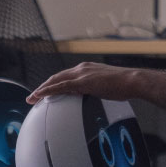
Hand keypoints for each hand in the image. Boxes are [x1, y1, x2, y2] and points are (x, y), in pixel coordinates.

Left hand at [28, 62, 144, 103]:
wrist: (133, 81)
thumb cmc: (125, 85)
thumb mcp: (107, 87)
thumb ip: (97, 89)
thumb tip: (93, 97)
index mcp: (87, 69)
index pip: (66, 76)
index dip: (54, 83)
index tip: (47, 90)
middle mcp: (82, 68)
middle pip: (57, 77)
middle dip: (44, 86)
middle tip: (34, 95)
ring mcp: (82, 74)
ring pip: (55, 81)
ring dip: (42, 89)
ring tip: (32, 98)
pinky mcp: (83, 82)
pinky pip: (60, 86)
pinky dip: (48, 91)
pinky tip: (39, 96)